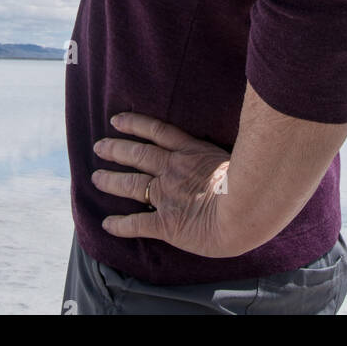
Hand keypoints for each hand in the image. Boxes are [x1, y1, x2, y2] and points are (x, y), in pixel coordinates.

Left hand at [92, 110, 233, 257]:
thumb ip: (226, 151)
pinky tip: (106, 224)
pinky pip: (137, 223)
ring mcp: (167, 195)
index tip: (116, 120)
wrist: (244, 210)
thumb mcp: (239, 155)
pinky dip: (120, 225)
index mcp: (191, 152)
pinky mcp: (165, 223)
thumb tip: (239, 148)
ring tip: (96, 178)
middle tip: (98, 146)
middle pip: (138, 155)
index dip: (134, 124)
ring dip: (111, 181)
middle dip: (116, 149)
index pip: (157, 132)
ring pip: (132, 184)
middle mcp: (174, 170)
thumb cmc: (250, 183)